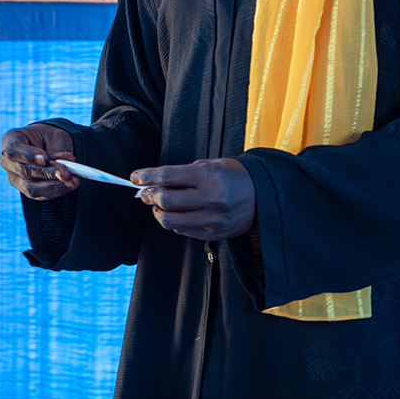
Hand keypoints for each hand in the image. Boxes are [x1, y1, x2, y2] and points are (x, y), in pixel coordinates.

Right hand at [0, 123, 80, 200]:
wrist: (49, 145)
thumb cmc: (48, 137)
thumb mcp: (53, 135)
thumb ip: (57, 149)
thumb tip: (69, 162)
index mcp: (10, 141)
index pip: (13, 150)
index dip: (29, 156)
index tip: (46, 158)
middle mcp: (8, 162)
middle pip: (24, 171)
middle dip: (48, 173)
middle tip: (66, 172)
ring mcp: (16, 178)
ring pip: (31, 188)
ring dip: (54, 185)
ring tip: (72, 180)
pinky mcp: (27, 190)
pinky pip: (41, 195)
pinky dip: (58, 190)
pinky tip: (70, 184)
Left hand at [132, 158, 255, 240]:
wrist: (263, 195)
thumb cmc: (235, 176)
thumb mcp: (211, 165)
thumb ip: (183, 173)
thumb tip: (155, 182)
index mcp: (209, 176)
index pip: (169, 176)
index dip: (147, 176)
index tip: (135, 177)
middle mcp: (211, 199)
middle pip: (166, 200)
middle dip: (149, 195)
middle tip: (145, 192)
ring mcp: (213, 219)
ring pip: (170, 220)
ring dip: (158, 211)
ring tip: (159, 204)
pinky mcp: (214, 234)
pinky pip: (182, 230)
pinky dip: (173, 222)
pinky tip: (176, 213)